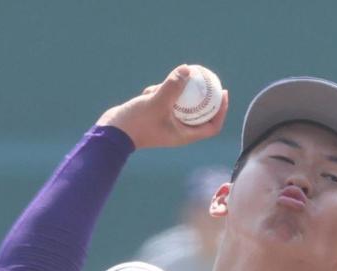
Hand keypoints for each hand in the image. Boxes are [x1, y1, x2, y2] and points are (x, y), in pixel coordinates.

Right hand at [96, 65, 228, 149]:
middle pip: (199, 114)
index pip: (211, 126)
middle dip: (203, 96)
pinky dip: (160, 93)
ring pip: (180, 105)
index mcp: (185, 136)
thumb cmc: (137, 123)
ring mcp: (166, 125)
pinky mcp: (155, 118)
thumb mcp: (157, 101)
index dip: (221, 111)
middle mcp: (178, 132)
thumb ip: (173, 86)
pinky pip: (165, 102)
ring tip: (165, 85)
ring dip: (175, 92)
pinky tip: (150, 91)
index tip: (223, 92)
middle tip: (206, 78)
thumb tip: (188, 69)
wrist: (112, 133)